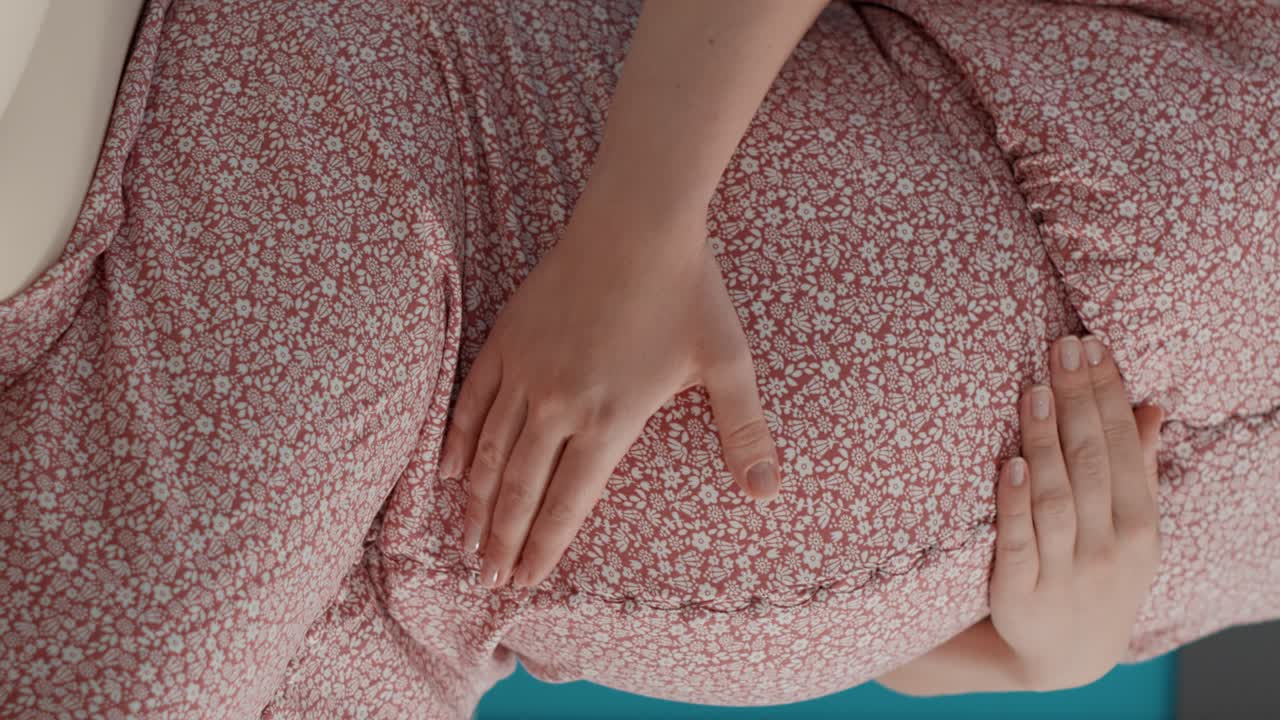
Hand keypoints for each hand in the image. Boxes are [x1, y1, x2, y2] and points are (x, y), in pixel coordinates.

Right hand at [438, 182, 782, 590]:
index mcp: (610, 418)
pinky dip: (456, 441)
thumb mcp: (728, 363)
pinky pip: (471, 401)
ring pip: (489, 452)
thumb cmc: (688, 291)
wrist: (638, 219)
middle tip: (487, 580)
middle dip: (501, 542)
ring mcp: (526, 371)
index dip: (544, 548)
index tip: (526, 582)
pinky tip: (448, 472)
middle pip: (520, 489)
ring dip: (476, 503)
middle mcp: (559, 404)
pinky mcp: (507, 339)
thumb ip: (745, 432)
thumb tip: (770, 493)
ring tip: (464, 542)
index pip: (568, 503)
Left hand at [991, 334, 1165, 691]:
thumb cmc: (1096, 573)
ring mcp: (1065, 573)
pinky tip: (1010, 463)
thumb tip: (1150, 406)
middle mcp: (1109, 549)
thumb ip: (1139, 469)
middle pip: (1092, 464)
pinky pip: (1018, 542)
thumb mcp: (1129, 529)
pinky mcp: (1021, 594)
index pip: (1125, 449)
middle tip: (1062, 348)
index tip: (1092, 346)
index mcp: (1140, 528)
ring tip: (1035, 389)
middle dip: (1078, 402)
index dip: (1108, 396)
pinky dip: (1014, 503)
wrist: (1063, 655)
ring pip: (1056, 497)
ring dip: (1045, 441)